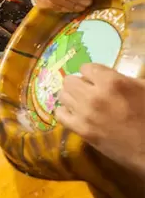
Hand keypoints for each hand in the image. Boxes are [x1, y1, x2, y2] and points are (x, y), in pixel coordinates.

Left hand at [56, 63, 144, 178]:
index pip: (86, 67)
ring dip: (71, 96)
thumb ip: (121, 78)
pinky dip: (65, 112)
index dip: (92, 74)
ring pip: (63, 95)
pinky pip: (60, 114)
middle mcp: (94, 95)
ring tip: (81, 102)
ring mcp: (85, 113)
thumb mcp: (143, 88)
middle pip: (69, 80)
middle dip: (79, 83)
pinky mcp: (81, 130)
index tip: (96, 80)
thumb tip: (104, 75)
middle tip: (87, 90)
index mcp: (113, 82)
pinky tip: (74, 113)